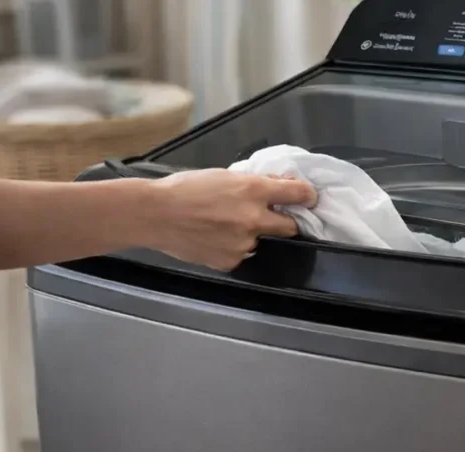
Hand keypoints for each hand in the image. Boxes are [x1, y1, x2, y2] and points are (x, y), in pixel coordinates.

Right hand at [143, 168, 316, 270]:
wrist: (155, 214)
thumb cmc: (185, 189)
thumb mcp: (224, 176)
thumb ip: (254, 183)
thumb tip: (277, 185)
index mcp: (253, 190)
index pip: (297, 194)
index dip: (307, 196)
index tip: (309, 199)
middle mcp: (254, 219)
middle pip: (290, 227)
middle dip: (285, 222)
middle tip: (272, 218)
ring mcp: (244, 243)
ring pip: (261, 241)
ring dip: (252, 235)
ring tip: (223, 226)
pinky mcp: (231, 261)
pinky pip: (242, 255)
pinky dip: (233, 247)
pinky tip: (213, 238)